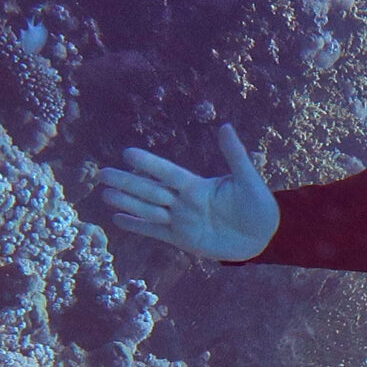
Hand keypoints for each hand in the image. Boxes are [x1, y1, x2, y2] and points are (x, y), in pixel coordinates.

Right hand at [97, 126, 279, 261]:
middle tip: (102, 174)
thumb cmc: (259, 205)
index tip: (127, 154)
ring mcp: (182, 220)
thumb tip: (225, 126)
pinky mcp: (183, 239)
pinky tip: (118, 219)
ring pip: (149, 210)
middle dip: (127, 183)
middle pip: (151, 190)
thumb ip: (235, 156)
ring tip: (105, 195)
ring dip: (127, 203)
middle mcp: (185, 201)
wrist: (265, 236)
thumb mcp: (248, 180)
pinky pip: (155, 232)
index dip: (149, 164)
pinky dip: (137, 226)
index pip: (167, 172)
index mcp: (197, 185)